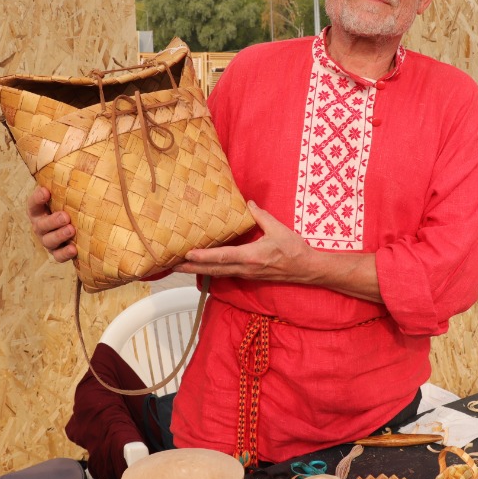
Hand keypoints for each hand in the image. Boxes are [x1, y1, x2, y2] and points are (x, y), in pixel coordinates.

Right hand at [27, 186, 76, 262]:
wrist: (82, 226)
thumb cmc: (74, 204)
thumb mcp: (70, 194)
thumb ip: (72, 183)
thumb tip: (93, 159)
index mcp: (40, 210)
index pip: (33, 204)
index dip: (37, 198)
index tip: (46, 191)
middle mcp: (41, 225)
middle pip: (41, 225)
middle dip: (52, 221)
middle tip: (65, 216)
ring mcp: (48, 240)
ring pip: (48, 241)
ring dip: (59, 235)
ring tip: (71, 229)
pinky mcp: (58, 252)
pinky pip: (58, 256)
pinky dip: (65, 253)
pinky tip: (74, 248)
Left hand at [174, 202, 311, 282]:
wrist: (307, 270)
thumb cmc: (294, 250)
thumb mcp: (278, 228)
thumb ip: (260, 215)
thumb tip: (247, 202)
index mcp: (251, 256)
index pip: (222, 257)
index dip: (203, 257)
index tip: (187, 254)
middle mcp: (245, 268)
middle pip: (212, 270)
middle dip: (191, 268)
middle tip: (171, 264)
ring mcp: (246, 274)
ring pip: (217, 274)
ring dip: (197, 271)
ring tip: (180, 266)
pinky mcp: (248, 276)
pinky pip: (225, 274)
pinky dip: (211, 271)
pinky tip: (202, 267)